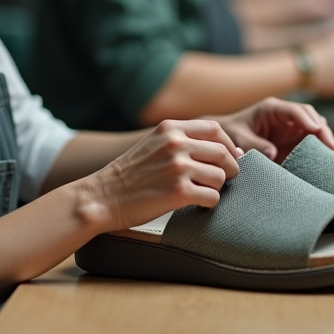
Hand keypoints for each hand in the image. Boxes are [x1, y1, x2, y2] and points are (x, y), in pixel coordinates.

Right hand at [85, 120, 241, 231]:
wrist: (103, 197)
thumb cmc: (131, 174)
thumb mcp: (154, 143)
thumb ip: (183, 141)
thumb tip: (230, 151)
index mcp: (170, 128)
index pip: (215, 129)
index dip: (228, 145)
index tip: (228, 158)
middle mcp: (175, 143)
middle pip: (223, 153)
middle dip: (228, 169)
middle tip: (221, 180)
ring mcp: (178, 167)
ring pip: (220, 177)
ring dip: (216, 188)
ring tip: (201, 193)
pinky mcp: (179, 192)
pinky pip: (212, 197)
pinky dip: (209, 203)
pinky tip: (196, 204)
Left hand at [212, 98, 333, 161]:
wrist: (227, 138)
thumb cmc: (231, 133)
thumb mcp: (239, 138)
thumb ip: (254, 144)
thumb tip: (273, 154)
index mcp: (271, 109)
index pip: (294, 110)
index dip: (307, 119)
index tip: (317, 130)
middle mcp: (285, 115)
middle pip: (310, 116)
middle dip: (322, 128)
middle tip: (331, 146)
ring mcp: (291, 126)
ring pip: (315, 126)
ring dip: (324, 137)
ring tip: (331, 153)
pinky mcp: (294, 138)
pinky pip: (311, 140)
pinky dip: (319, 146)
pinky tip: (325, 157)